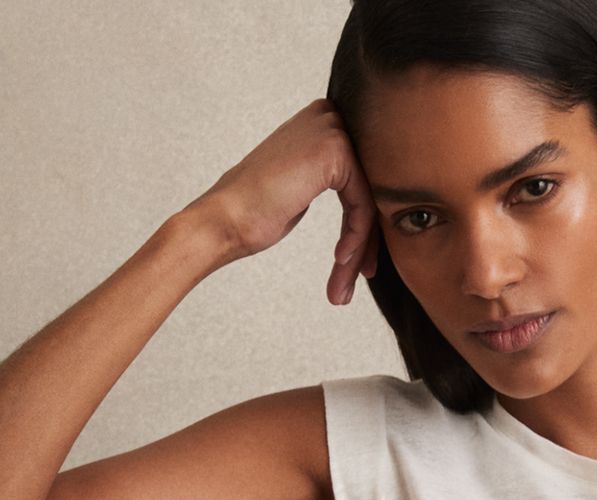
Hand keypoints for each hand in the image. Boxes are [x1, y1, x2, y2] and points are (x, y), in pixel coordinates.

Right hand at [184, 100, 378, 303]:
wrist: (226, 217)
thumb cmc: (256, 210)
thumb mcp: (302, 186)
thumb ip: (332, 179)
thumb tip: (370, 201)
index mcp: (320, 122)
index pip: (361, 177)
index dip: (364, 226)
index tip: (358, 263)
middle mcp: (328, 116)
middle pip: (369, 188)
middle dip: (367, 239)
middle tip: (362, 275)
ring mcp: (331, 129)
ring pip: (367, 200)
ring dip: (360, 248)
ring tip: (344, 285)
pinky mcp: (335, 150)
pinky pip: (363, 204)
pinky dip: (356, 237)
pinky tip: (340, 259)